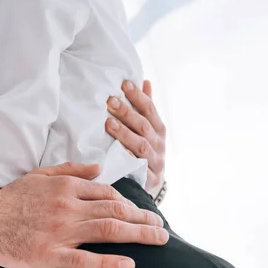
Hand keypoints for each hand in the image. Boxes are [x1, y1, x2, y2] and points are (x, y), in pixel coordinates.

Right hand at [0, 163, 168, 267]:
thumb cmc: (13, 197)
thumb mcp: (41, 175)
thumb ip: (72, 170)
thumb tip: (100, 168)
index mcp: (66, 187)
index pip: (107, 193)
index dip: (129, 203)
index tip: (141, 212)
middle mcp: (68, 207)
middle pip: (115, 210)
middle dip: (143, 218)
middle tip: (161, 226)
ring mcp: (61, 231)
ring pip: (107, 230)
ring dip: (139, 234)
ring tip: (159, 239)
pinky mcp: (51, 255)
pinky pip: (86, 260)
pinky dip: (110, 263)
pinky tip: (129, 265)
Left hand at [106, 80, 166, 195]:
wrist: (150, 186)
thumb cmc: (144, 152)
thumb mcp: (147, 130)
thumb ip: (145, 107)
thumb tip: (144, 81)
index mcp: (158, 129)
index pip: (149, 109)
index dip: (138, 96)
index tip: (124, 84)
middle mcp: (159, 144)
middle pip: (143, 126)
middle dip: (127, 112)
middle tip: (111, 101)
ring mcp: (155, 162)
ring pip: (140, 146)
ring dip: (125, 134)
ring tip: (108, 123)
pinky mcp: (149, 179)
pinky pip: (139, 169)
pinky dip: (129, 160)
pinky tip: (117, 153)